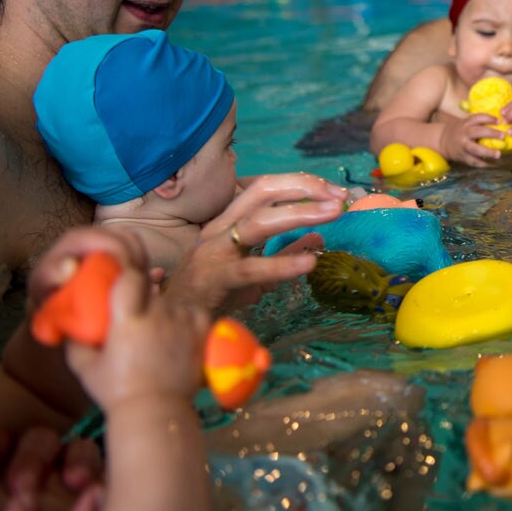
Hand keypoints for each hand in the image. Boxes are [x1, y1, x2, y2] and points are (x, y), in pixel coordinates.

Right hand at [65, 258, 207, 411]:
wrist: (155, 411)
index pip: (131, 278)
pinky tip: (176, 334)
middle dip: (143, 302)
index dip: (126, 277)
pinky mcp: (202, 330)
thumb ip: (76, 340)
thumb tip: (70, 320)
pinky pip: (194, 311)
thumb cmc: (116, 391)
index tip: (122, 287)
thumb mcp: (84, 367)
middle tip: (137, 322)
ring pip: (172, 303)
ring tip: (156, 337)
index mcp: (128, 320)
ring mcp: (183, 322)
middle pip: (151, 293)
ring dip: (164, 313)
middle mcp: (158, 315)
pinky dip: (186, 318)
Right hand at [169, 173, 348, 311]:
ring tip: (334, 214)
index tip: (335, 191)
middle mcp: (220, 229)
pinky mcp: (215, 280)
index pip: (266, 188)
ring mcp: (215, 252)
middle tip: (340, 196)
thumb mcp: (254, 271)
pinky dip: (283, 264)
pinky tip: (309, 263)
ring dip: (300, 213)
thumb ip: (284, 252)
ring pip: (258, 221)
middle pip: (263, 191)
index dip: (302, 184)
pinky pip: (252, 268)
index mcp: (228, 222)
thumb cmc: (212, 296)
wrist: (172, 326)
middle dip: (305, 188)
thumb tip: (318, 239)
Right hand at [439, 113, 504, 166]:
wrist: (443, 141)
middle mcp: (464, 134)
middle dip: (491, 133)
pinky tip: (492, 164)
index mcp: (466, 124)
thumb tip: (502, 123)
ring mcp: (463, 146)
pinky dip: (483, 164)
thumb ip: (480, 123)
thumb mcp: (467, 123)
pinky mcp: (462, 157)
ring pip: (475, 149)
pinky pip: (473, 161)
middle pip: (477, 132)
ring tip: (498, 154)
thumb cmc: (461, 131)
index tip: (499, 121)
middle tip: (503, 136)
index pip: (477, 118)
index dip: (488, 118)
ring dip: (488, 152)